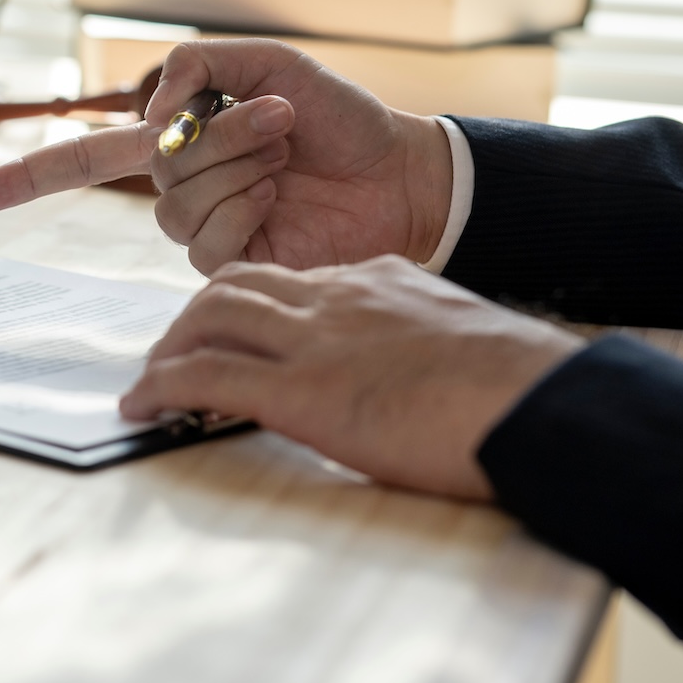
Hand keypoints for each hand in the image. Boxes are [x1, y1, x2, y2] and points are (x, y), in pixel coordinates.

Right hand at [0, 39, 452, 274]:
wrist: (398, 171)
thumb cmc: (339, 119)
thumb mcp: (268, 63)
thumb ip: (198, 65)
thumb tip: (150, 113)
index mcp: (178, 139)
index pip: (87, 158)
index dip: (30, 178)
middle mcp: (182, 187)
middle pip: (151, 164)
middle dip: (219, 131)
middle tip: (281, 118)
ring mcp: (207, 228)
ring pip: (179, 199)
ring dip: (240, 162)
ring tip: (287, 152)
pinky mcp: (234, 263)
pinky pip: (210, 234)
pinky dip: (251, 202)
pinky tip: (284, 194)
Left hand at [121, 256, 580, 499]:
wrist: (540, 403)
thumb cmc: (522, 389)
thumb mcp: (460, 342)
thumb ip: (418, 343)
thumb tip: (409, 379)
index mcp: (378, 282)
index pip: (293, 277)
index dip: (251, 302)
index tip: (235, 331)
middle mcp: (338, 296)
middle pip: (236, 284)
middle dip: (194, 315)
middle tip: (174, 351)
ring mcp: (316, 339)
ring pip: (210, 315)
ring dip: (170, 345)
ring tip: (153, 378)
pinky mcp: (301, 389)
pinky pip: (206, 373)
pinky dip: (163, 384)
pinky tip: (142, 406)